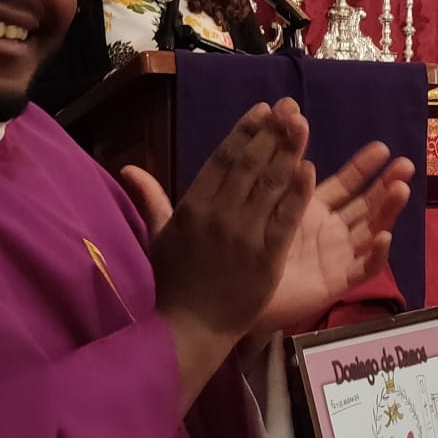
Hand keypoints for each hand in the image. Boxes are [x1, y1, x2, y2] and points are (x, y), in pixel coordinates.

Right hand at [130, 102, 311, 403]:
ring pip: (269, 186)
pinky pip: (285, 220)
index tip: (262, 109)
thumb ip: (152, 200)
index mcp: (193, 207)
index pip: (222, 159)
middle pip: (249, 165)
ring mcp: (244, 236)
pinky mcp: (267, 259)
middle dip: (271, 132)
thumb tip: (128, 168)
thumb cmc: (173, 284)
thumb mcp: (159, 238)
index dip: (244, 131)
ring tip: (302, 124)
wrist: (189, 330)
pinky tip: (309, 170)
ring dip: (288, 151)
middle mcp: (218, 215)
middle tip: (289, 107)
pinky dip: (296, 194)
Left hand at [252, 141, 415, 338]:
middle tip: (405, 165)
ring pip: (372, 230)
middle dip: (387, 184)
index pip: (346, 184)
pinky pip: (363, 269)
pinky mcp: (337, 282)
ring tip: (402, 189)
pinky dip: (376, 255)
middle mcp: (332, 230)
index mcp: (314, 209)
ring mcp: (338, 256)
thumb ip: (282, 175)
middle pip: (368, 205)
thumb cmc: (245, 249)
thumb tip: (292, 132)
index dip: (364, 167)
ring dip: (388, 210)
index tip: (381, 148)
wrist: (231, 295)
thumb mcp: (266, 205)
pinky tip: (383, 237)